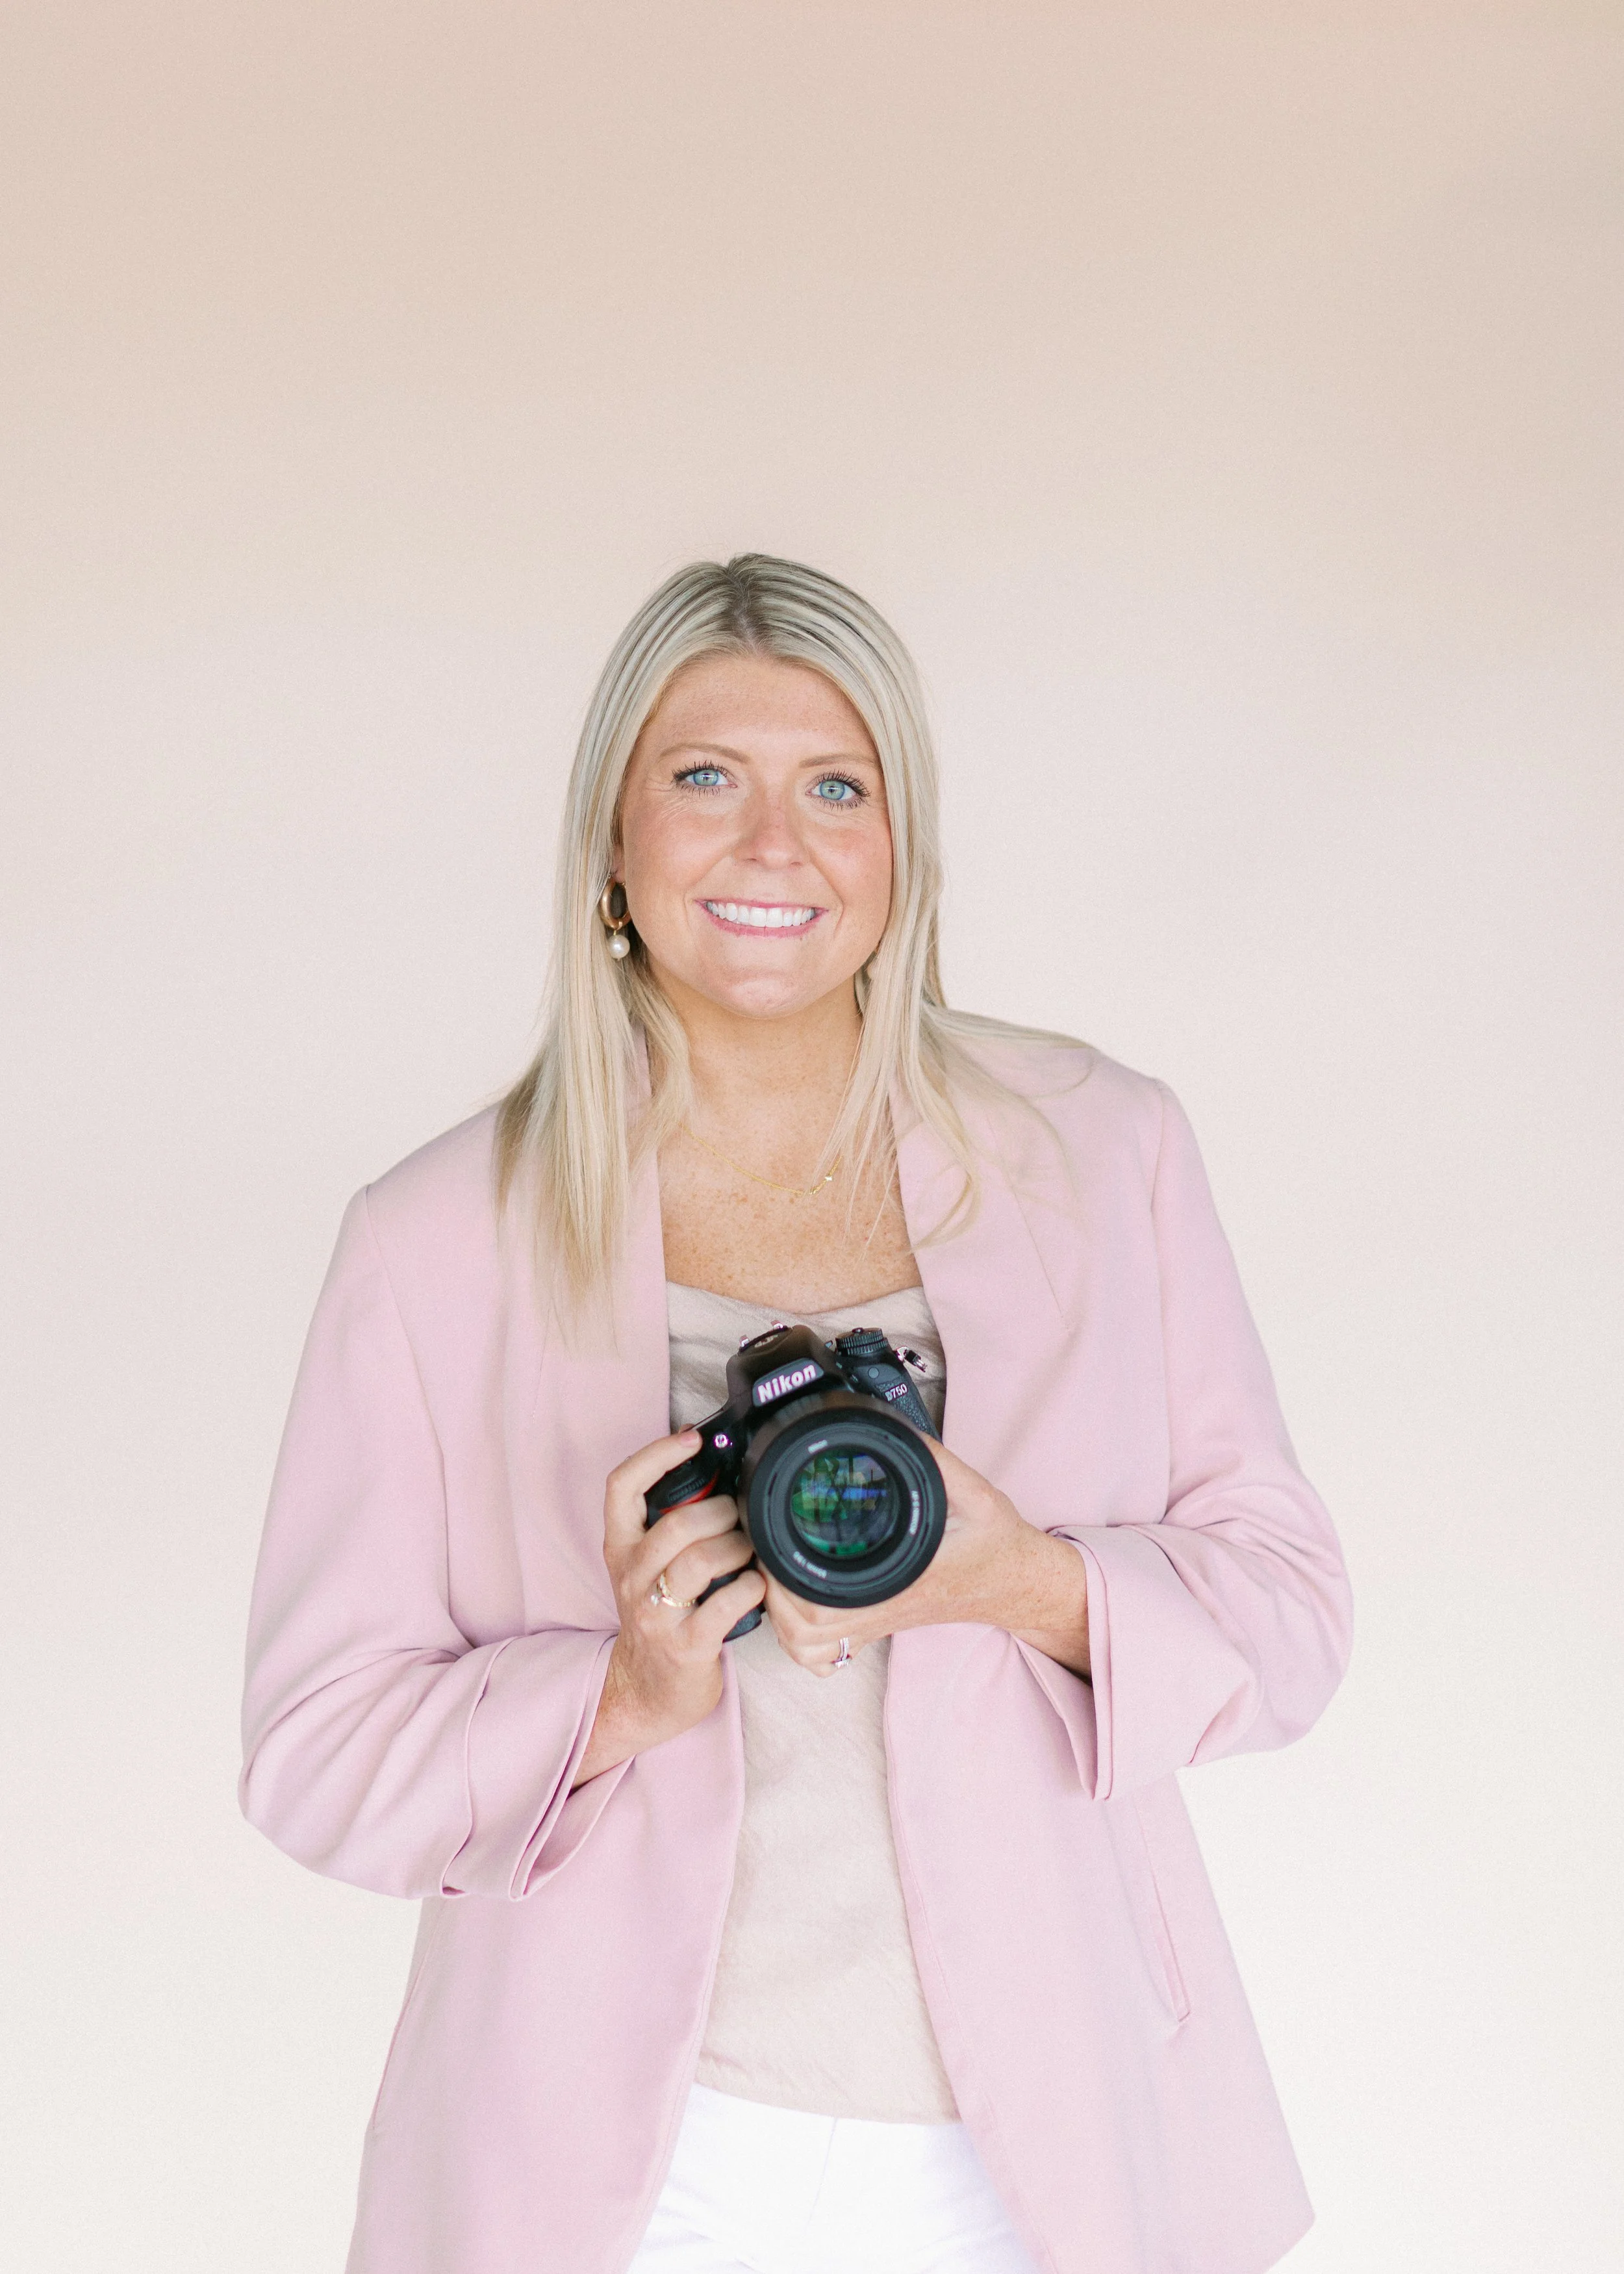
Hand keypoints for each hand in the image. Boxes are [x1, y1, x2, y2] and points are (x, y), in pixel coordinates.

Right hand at [572, 1428, 766, 1785]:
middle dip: (721, 1511)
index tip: (692, 1438)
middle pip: (676, 1523)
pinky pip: (726, 1604)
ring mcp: (656, 1614)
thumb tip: (719, 1471)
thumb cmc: (660, 1616)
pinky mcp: (686, 1646)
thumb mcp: (649, 1566)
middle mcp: (632, 1577)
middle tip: (740, 1516)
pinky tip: (755, 1586)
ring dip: (738, 1547)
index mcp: (620, 1548)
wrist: (646, 1690)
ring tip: (749, 1551)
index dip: (657, 1454)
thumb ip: (672, 1524)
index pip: (621, 1487)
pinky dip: (750, 1588)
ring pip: (700, 1559)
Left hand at [763, 1437, 1090, 1677]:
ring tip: (773, 1565)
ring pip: (805, 1647)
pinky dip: (801, 1636)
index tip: (772, 1540)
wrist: (1017, 1579)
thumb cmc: (995, 1540)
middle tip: (765, 1544)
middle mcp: (880, 1612)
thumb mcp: (972, 1490)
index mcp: (895, 1585)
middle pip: (800, 1632)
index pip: (816, 1608)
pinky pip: (822, 1653)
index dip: (782, 1580)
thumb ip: (931, 1459)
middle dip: (771, 1590)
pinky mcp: (875, 1628)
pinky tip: (796, 1601)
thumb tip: (887, 1427)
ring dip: (780, 1612)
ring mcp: (876, 1627)